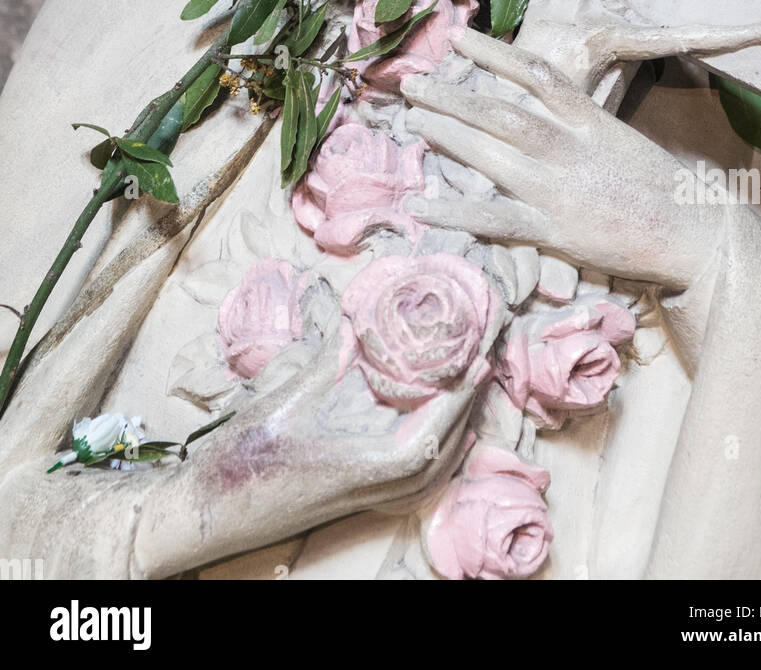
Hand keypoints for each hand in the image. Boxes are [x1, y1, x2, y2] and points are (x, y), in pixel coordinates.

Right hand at [134, 300, 501, 576]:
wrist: (203, 513)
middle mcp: (373, 489)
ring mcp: (364, 496)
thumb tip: (358, 320)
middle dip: (468, 403)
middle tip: (484, 355)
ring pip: (431, 467)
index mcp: (363, 467)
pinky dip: (431, 444)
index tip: (479, 358)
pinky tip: (429, 419)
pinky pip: (411, 473)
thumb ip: (327, 363)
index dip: (459, 395)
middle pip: (442, 452)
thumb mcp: (285, 399)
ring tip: (467, 382)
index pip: (432, 434)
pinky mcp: (353, 495)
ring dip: (454, 424)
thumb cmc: (240, 461)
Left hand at [401, 27, 724, 291]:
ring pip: (491, 155)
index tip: (459, 38)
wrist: (699, 234)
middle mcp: (570, 148)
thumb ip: (583, 126)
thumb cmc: (664, 189)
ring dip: (446, 134)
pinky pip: (494, 219)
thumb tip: (546, 111)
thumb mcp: (623, 141)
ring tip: (411, 119)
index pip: (536, 74)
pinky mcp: (556, 230)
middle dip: (452, 94)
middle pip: (500, 112)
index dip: (494, 53)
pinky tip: (418, 205)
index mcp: (591, 121)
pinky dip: (454, 211)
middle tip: (411, 83)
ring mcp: (560, 189)